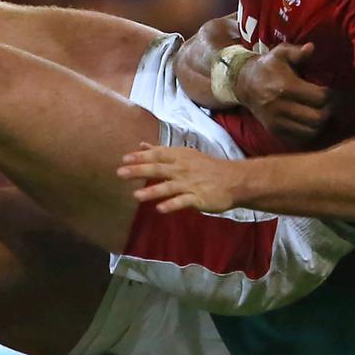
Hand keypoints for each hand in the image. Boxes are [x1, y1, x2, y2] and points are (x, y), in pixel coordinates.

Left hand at [118, 142, 247, 213]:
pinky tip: (160, 209)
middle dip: (139, 171)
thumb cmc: (206, 167)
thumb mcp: (184, 155)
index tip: (124, 159)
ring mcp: (190, 184)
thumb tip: (141, 145)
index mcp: (179, 157)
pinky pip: (183, 201)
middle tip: (120, 173)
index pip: (157, 155)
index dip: (140, 157)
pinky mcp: (198, 198)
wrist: (233, 180)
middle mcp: (182, 169)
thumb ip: (161, 151)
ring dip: (152, 191)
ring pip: (168, 187)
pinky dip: (172, 205)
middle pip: (158, 169)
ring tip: (136, 196)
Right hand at [234, 43, 331, 144]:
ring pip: (311, 131)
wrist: (243, 84)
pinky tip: (310, 121)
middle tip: (329, 104)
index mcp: (286, 86)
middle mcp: (281, 106)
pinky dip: (309, 132)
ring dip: (320, 123)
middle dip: (328, 110)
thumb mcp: (280, 53)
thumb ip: (297, 52)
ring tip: (321, 112)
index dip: (330, 94)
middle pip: (318, 117)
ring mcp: (277, 121)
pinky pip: (300, 138)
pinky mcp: (275, 130)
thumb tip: (312, 48)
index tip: (330, 90)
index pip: (319, 97)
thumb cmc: (267, 66)